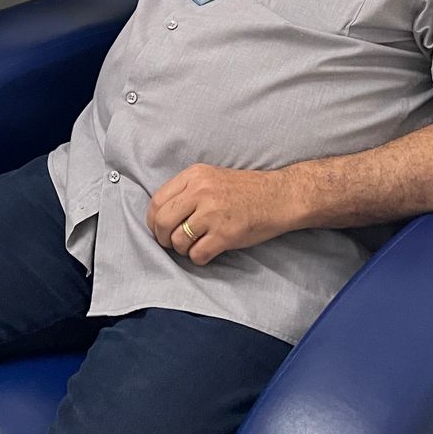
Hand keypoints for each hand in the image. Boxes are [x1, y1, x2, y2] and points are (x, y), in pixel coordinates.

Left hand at [146, 164, 297, 266]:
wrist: (279, 196)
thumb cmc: (246, 189)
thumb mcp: (212, 177)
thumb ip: (187, 190)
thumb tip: (160, 215)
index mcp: (194, 175)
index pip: (157, 200)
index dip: (153, 220)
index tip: (159, 228)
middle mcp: (200, 191)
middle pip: (162, 221)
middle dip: (163, 238)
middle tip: (172, 243)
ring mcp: (213, 213)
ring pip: (177, 241)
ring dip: (183, 249)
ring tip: (196, 245)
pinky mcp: (225, 234)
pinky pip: (197, 255)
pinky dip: (199, 258)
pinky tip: (209, 251)